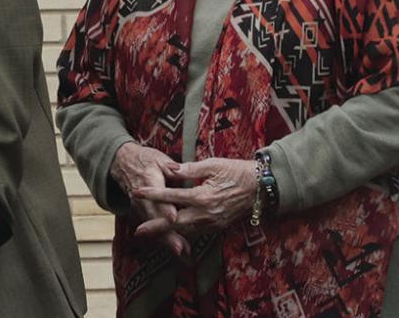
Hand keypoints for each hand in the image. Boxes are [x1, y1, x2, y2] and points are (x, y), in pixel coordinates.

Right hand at [111, 142, 185, 256]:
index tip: (174, 217)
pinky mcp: (141, 213)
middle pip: (155, 218)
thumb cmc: (144, 160)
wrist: (122, 163)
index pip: (157, 197)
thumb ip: (170, 167)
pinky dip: (163, 237)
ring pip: (154, 226)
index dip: (165, 208)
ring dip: (166, 239)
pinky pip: (152, 226)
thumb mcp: (158, 158)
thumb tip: (179, 169)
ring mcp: (140, 207)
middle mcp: (143, 198)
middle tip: (180, 247)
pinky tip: (176, 246)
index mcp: (149, 181)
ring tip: (181, 250)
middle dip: (167, 233)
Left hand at [131, 157, 257, 244]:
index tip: (137, 192)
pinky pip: (196, 232)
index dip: (153, 195)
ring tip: (150, 233)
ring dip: (167, 233)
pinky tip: (172, 232)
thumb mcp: (213, 164)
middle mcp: (207, 213)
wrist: (262, 187)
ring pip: (185, 231)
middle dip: (156, 227)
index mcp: (203, 196)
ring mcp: (213, 222)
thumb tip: (170, 169)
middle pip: (175, 223)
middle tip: (138, 231)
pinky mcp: (218, 226)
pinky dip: (182, 233)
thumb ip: (190, 169)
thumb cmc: (237, 171)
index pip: (172, 197)